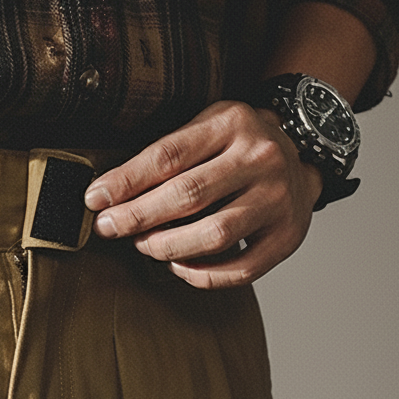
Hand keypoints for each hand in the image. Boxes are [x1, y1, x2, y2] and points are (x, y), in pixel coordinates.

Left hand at [84, 101, 324, 289]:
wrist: (304, 150)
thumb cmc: (237, 145)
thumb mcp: (206, 127)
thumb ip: (166, 154)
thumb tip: (109, 194)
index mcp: (233, 123)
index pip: (168, 156)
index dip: (126, 182)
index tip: (95, 200)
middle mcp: (261, 158)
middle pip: (188, 195)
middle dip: (138, 216)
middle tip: (109, 228)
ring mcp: (278, 199)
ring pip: (214, 235)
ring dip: (167, 246)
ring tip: (143, 245)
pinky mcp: (287, 236)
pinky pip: (239, 270)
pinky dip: (201, 275)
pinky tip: (177, 266)